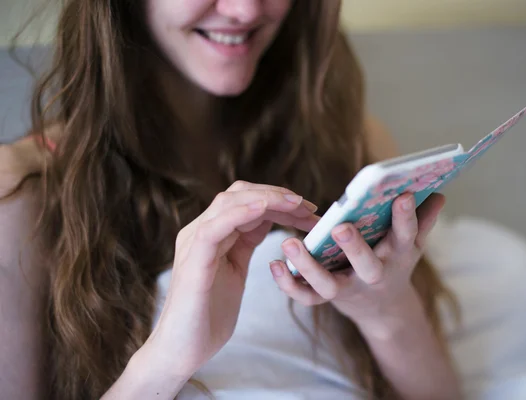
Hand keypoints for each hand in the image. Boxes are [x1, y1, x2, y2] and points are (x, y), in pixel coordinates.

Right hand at [144, 181, 318, 376]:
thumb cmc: (209, 314)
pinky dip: (240, 213)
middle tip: (310, 206)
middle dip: (278, 195)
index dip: (278, 199)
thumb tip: (268, 219)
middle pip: (239, 194)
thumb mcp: (235, 269)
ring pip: (228, 203)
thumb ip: (245, 243)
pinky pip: (214, 228)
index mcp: (211, 232)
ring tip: (295, 203)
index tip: (309, 208)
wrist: (182, 350)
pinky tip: (264, 208)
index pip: (245, 200)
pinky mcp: (193, 262)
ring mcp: (194, 243)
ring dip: (266, 199)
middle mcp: (200, 231)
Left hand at [269, 193, 443, 335]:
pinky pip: (306, 296)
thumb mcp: (412, 245)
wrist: (382, 309)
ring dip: (307, 266)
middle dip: (355, 247)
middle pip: (366, 264)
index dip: (406, 217)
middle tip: (341, 228)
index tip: (402, 195)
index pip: (405, 234)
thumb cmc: (394, 263)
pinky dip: (288, 284)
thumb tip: (439, 194)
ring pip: (327, 284)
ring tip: (288, 243)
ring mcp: (349, 289)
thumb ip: (423, 221)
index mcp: (398, 255)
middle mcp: (374, 274)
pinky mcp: (327, 298)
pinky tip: (273, 264)